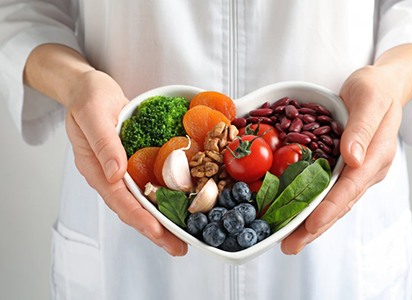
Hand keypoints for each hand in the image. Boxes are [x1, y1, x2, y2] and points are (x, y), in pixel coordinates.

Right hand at [64, 70, 186, 255]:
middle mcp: (110, 175)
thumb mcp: (93, 113)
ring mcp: (122, 171)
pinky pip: (149, 184)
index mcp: (95, 168)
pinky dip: (164, 197)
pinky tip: (181, 204)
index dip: (139, 217)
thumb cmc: (88, 97)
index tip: (157, 232)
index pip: (118, 199)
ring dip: (162, 219)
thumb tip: (116, 174)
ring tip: (183, 236)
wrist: (89, 87)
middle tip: (178, 247)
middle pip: (132, 208)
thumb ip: (103, 143)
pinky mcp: (134, 162)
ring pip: (142, 201)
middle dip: (155, 230)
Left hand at [281, 65, 402, 253]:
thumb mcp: (369, 99)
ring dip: (311, 222)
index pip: (350, 188)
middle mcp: (366, 169)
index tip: (311, 225)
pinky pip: (328, 191)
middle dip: (315, 227)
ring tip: (288, 240)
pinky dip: (312, 205)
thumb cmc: (375, 89)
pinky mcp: (345, 167)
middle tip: (289, 246)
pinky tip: (295, 214)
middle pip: (340, 204)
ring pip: (333, 202)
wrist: (382, 86)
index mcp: (375, 156)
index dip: (330, 208)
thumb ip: (362, 128)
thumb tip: (353, 158)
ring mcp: (356, 170)